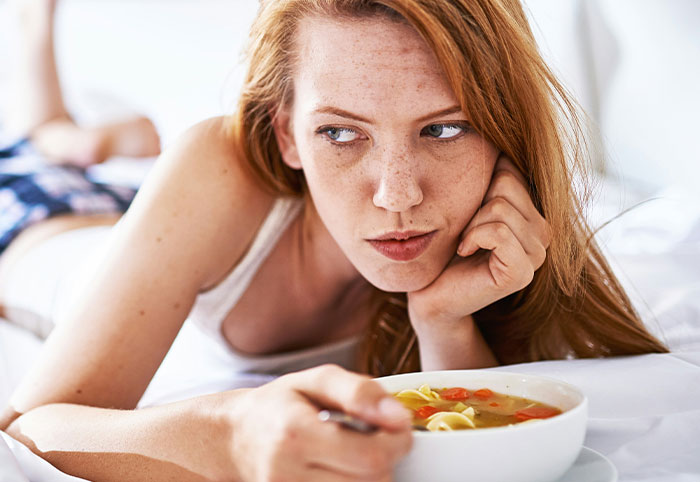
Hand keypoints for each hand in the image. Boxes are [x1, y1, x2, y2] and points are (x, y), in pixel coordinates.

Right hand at [228, 364, 411, 481]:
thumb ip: (360, 392)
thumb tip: (400, 416)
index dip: (398, 442)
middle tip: (376, 438)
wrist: (237, 437)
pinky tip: (344, 470)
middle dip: (386, 459)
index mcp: (296, 434)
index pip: (371, 457)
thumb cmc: (281, 404)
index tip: (398, 426)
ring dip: (371, 476)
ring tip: (356, 454)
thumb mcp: (317, 380)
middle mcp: (288, 474)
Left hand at [408, 154, 549, 331]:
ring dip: (471, 224)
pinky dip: (473, 237)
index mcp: (533, 213)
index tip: (468, 213)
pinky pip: (498, 232)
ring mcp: (537, 256)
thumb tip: (498, 136)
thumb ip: (490, 176)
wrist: (430, 290)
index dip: (480, 186)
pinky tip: (465, 252)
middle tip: (465, 231)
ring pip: (500, 207)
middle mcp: (544, 233)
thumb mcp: (468, 204)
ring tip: (465, 243)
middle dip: (474, 204)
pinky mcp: (522, 273)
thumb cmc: (445, 246)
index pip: (511, 170)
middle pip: (507, 184)